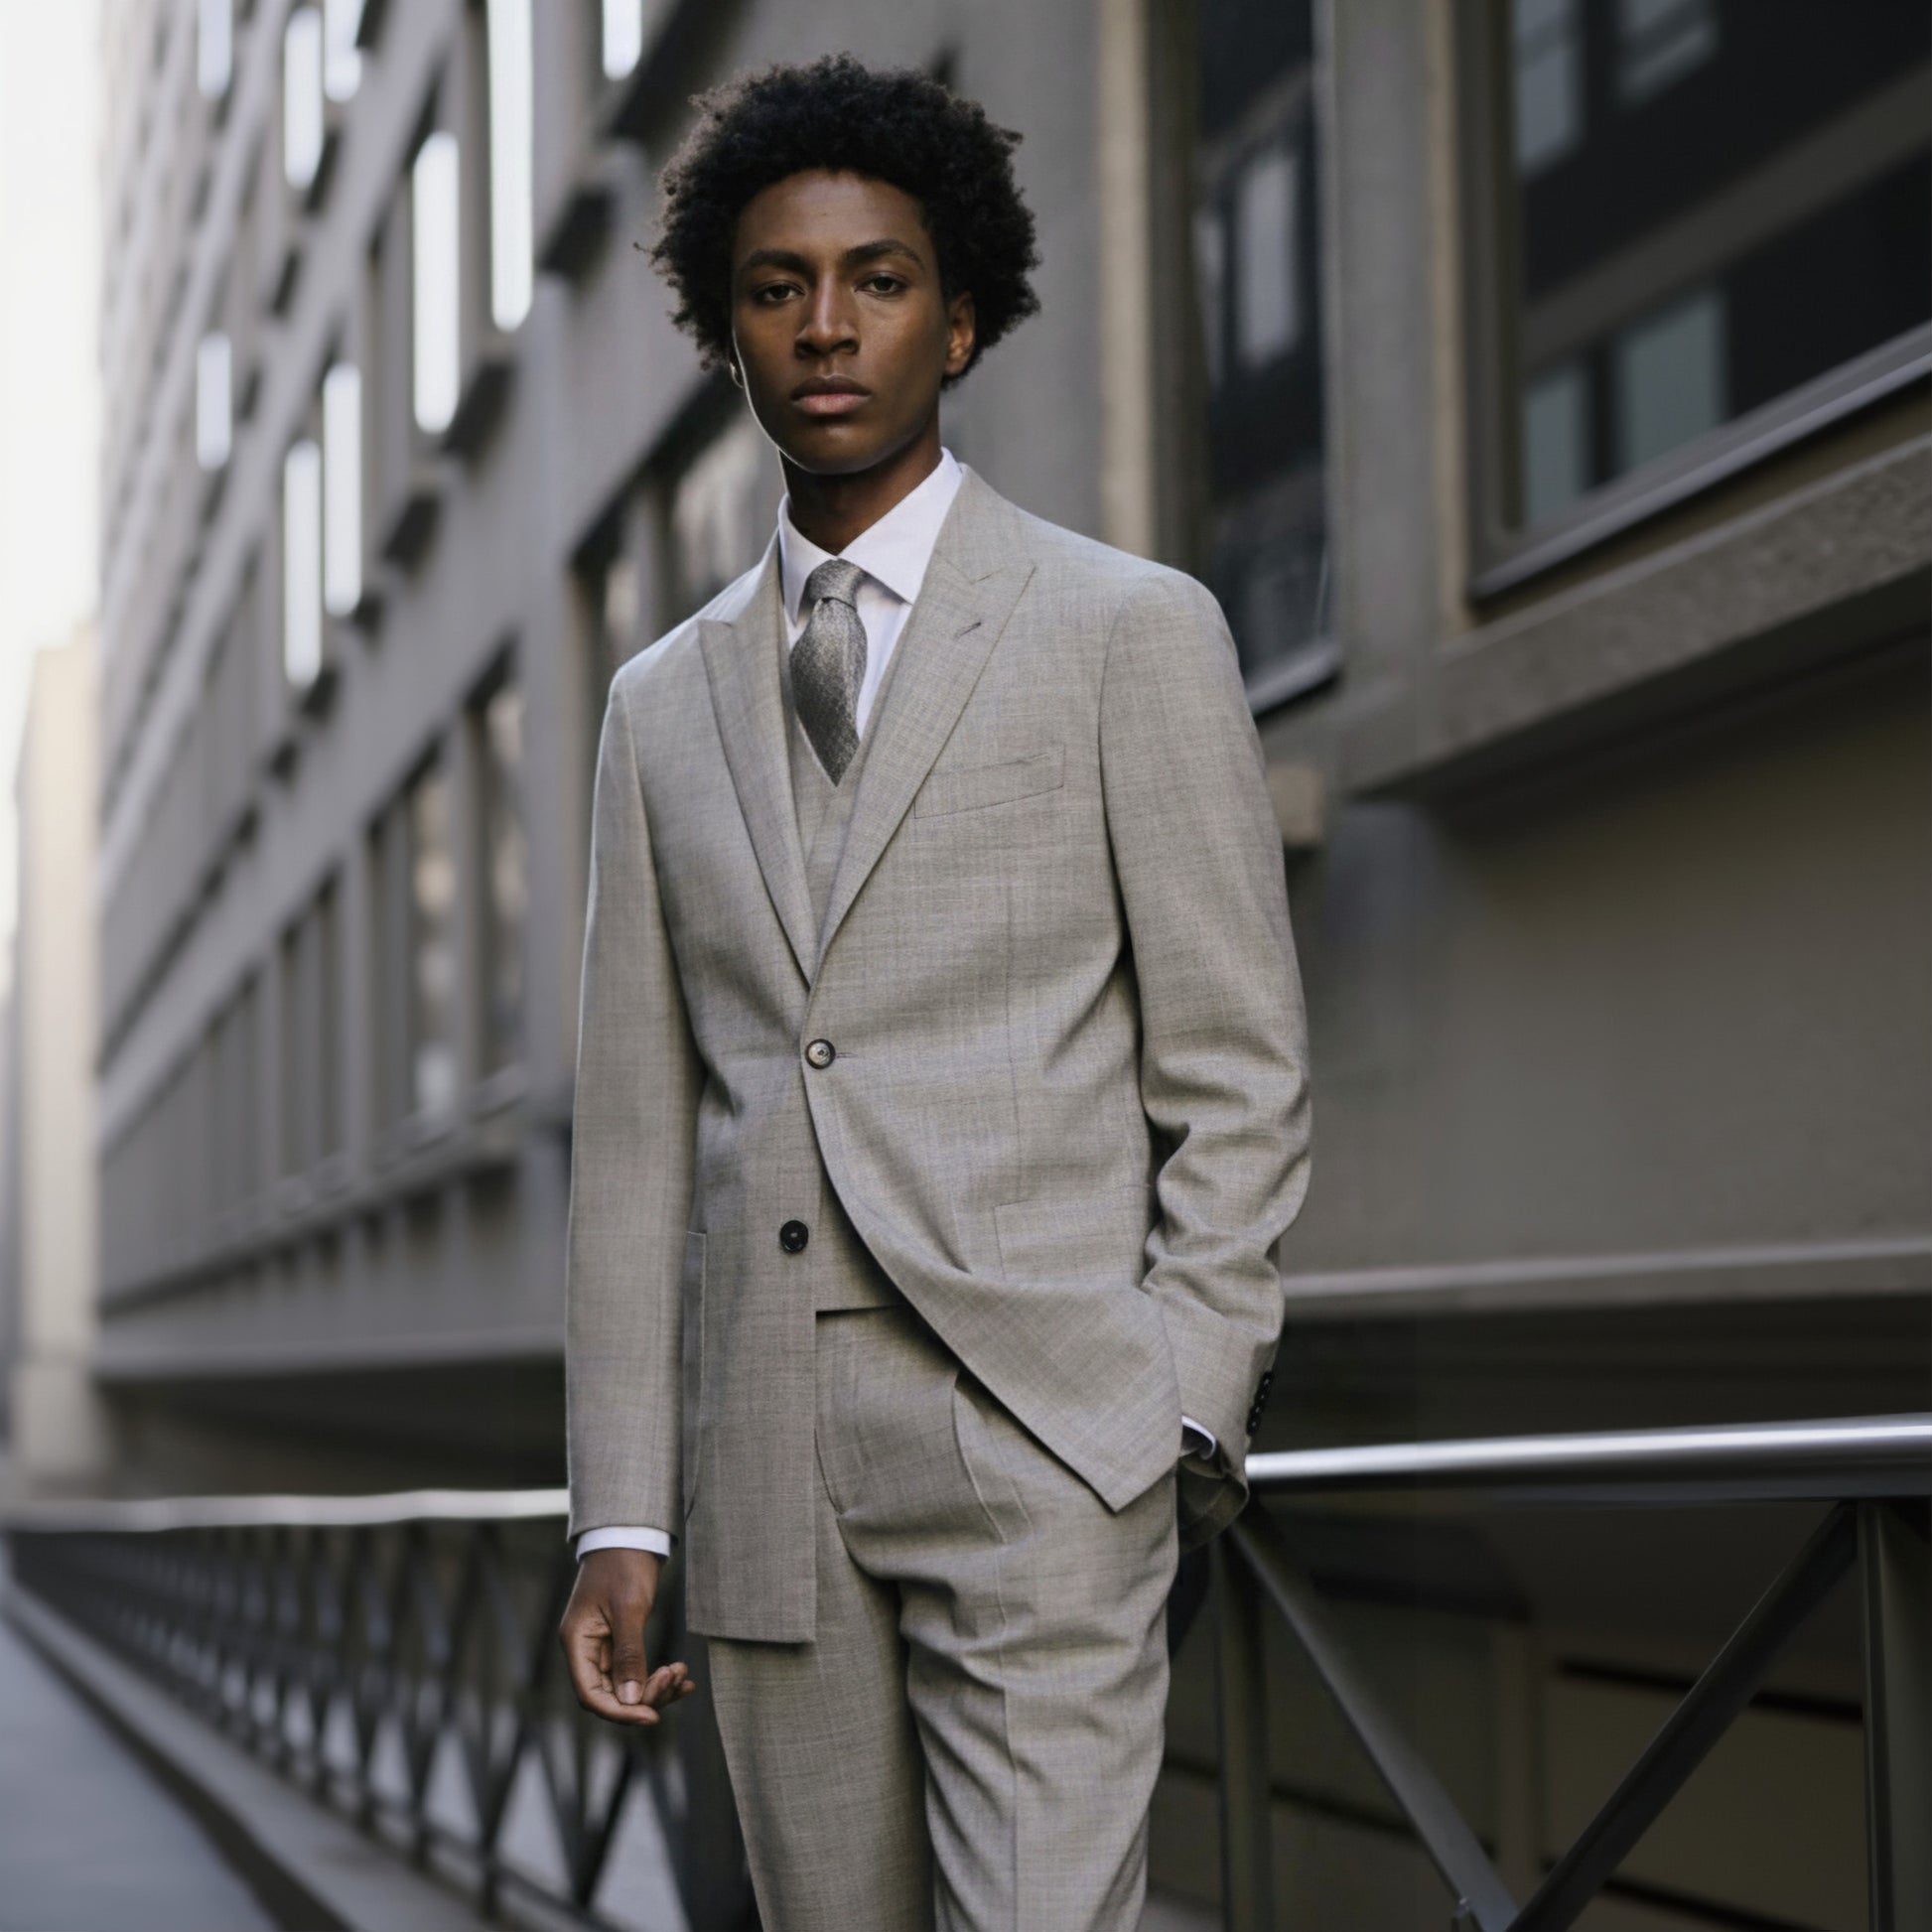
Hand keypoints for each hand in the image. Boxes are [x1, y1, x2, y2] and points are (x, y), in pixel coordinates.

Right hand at [558, 1548, 694, 1726]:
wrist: (631, 1534)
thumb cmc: (624, 1563)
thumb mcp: (629, 1607)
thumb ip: (629, 1654)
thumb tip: (631, 1698)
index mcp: (576, 1642)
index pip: (591, 1694)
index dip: (620, 1711)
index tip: (652, 1715)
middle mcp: (585, 1649)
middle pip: (610, 1694)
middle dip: (644, 1695)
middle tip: (676, 1677)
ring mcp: (602, 1646)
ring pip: (626, 1687)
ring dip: (655, 1687)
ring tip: (682, 1674)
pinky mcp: (619, 1641)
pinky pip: (636, 1671)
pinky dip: (658, 1677)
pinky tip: (682, 1677)